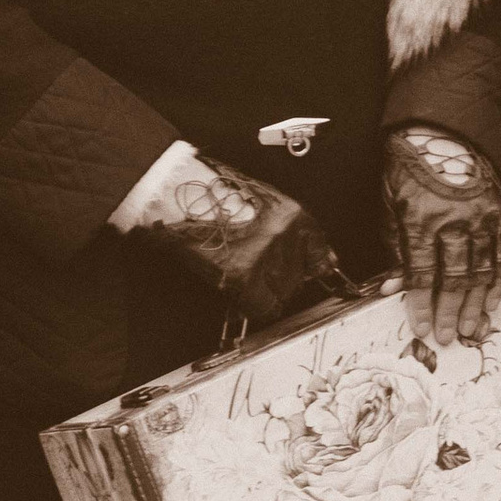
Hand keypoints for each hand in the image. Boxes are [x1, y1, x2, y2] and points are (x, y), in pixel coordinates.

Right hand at [119, 152, 348, 331]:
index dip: (311, 271)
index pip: (320, 258)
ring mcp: (265, 256)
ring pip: (281, 294)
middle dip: (281, 282)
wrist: (180, 194)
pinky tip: (241, 295)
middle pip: (298, 279)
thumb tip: (320, 263)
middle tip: (259, 273)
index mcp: (294, 216)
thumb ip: (292, 232)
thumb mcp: (265, 205)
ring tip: (243, 274)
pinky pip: (260, 306)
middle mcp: (285, 236)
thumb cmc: (216, 196)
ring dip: (265, 292)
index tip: (309, 277)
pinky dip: (253, 306)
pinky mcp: (242, 273)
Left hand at [383, 126, 500, 345]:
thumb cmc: (411, 163)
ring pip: (481, 272)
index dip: (421, 305)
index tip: (421, 327)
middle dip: (450, 313)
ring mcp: (482, 218)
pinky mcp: (500, 213)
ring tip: (472, 328)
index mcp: (422, 219)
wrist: (445, 128)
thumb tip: (393, 284)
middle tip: (448, 337)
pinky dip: (500, 280)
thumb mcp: (390, 200)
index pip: (421, 274)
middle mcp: (455, 221)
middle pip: (454, 279)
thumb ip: (394, 242)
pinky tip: (495, 299)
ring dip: (476, 305)